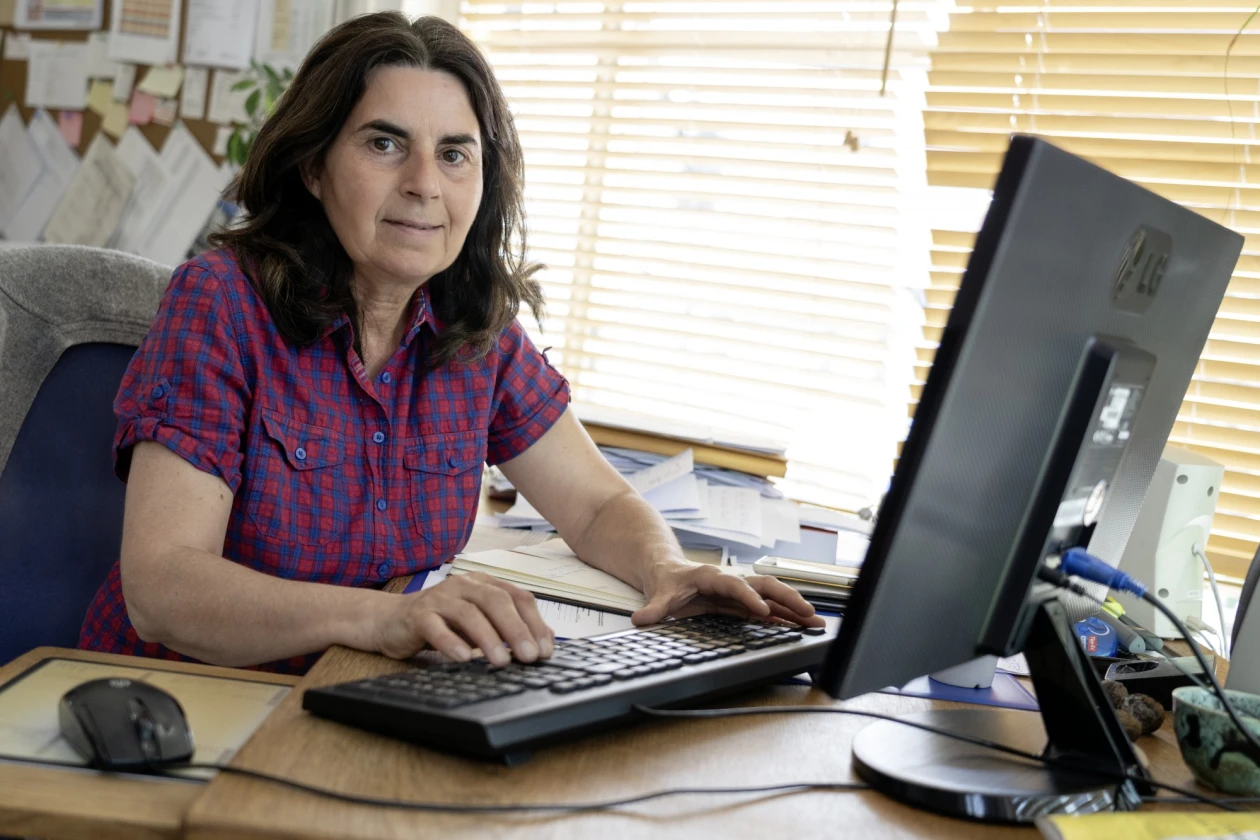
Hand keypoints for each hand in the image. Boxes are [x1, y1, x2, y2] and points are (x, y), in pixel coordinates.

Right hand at [371, 572, 553, 665]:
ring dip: (488, 638)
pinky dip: (450, 642)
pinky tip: (462, 658)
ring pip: (468, 613)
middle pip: (496, 601)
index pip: (518, 597)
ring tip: (501, 662)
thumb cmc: (442, 622)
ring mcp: (440, 598)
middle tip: (529, 656)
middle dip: (516, 630)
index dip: (535, 623)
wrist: (390, 620)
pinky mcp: (417, 615)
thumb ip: (509, 628)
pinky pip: (435, 627)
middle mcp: (464, 585)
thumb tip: (547, 640)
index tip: (545, 650)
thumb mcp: (480, 624)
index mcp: (484, 584)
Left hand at [632, 561, 824, 627]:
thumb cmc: (668, 581)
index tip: (762, 612)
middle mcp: (732, 581)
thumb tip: (641, 619)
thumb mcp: (658, 594)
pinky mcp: (744, 602)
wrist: (668, 571)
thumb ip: (654, 608)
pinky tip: (804, 628)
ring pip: (774, 595)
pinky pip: (770, 608)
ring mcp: (741, 591)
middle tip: (808, 614)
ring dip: (795, 608)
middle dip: (788, 599)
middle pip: (766, 585)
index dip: (749, 598)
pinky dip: (788, 617)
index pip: (735, 585)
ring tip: (817, 623)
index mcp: (713, 577)